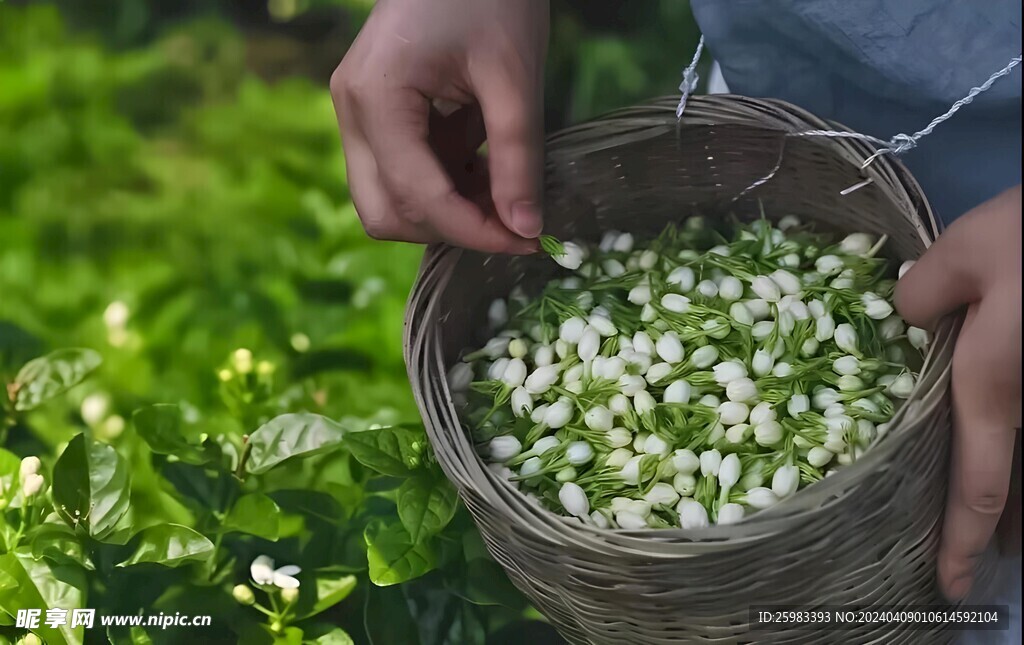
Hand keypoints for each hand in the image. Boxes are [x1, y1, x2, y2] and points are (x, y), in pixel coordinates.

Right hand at [331, 0, 548, 253]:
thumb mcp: (513, 76)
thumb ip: (517, 157)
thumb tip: (527, 229)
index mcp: (375, 97)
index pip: (417, 196)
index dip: (473, 230)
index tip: (527, 241)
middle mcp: (350, 112)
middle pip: (384, 212)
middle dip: (449, 228)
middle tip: (511, 220)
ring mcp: (356, 113)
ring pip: (387, 200)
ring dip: (445, 209)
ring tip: (501, 185)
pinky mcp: (372, 113)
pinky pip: (399, 173)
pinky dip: (442, 183)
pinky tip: (483, 161)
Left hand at [896, 185, 1021, 599]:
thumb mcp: (966, 250)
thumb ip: (923, 292)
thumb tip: (906, 316)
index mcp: (995, 386)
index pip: (977, 482)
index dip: (964, 539)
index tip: (955, 583)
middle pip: (1023, 488)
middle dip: (1005, 528)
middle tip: (986, 558)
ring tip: (1012, 526)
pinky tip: (1019, 435)